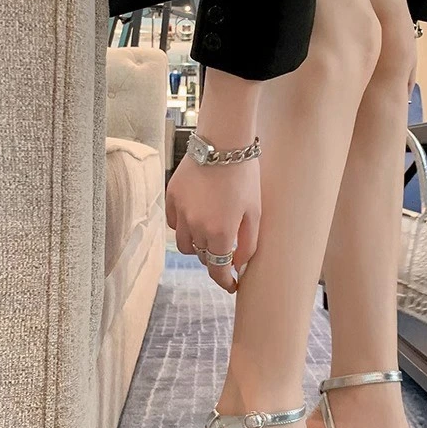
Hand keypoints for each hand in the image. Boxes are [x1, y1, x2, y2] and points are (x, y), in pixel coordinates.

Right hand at [166, 155, 260, 292]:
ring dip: (198, 246)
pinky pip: (174, 223)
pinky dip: (183, 227)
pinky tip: (196, 218)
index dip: (225, 282)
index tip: (232, 285)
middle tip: (227, 252)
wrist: (222, 142)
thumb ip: (248, 244)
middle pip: (203, 257)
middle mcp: (196, 228)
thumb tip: (239, 265)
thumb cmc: (245, 176)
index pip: (218, 271)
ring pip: (184, 245)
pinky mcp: (171, 198)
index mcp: (220, 234)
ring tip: (210, 235)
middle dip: (216, 259)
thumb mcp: (255, 212)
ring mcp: (181, 213)